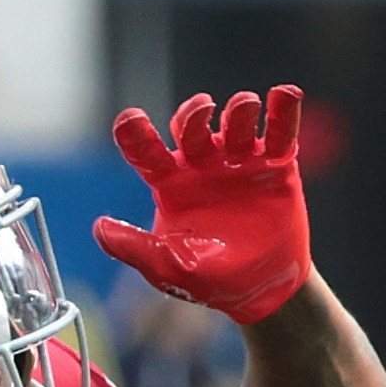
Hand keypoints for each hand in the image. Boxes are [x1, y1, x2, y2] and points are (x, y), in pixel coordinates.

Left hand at [96, 87, 312, 322]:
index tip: (129, 120)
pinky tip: (286, 94)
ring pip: (236, 125)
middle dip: (195, 115)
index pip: (146, 152)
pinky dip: (284, 112)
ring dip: (239, 111)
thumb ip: (133, 248)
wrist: (262, 292)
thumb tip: (99, 228)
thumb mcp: (166, 267)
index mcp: (171, 183)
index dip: (135, 135)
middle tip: (203, 110)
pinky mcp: (276, 167)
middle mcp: (203, 165)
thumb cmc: (210, 279)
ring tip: (246, 105)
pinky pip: (280, 134)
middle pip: (193, 128)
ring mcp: (240, 162)